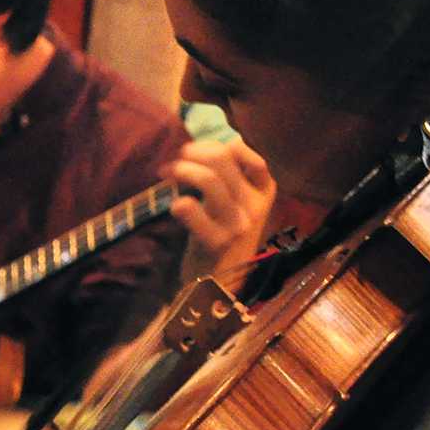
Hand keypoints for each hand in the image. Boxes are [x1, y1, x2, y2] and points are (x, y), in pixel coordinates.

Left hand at [166, 139, 274, 286]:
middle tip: (173, 161)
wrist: (219, 284)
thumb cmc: (220, 236)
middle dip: (191, 152)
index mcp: (264, 190)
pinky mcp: (217, 240)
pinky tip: (174, 206)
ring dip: (181, 170)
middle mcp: (255, 205)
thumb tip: (202, 146)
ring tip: (165, 174)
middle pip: (222, 159)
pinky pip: (192, 209)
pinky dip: (178, 203)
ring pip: (209, 179)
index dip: (216, 145)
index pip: (246, 151)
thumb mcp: (233, 203)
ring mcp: (239, 223)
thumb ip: (227, 176)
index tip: (195, 152)